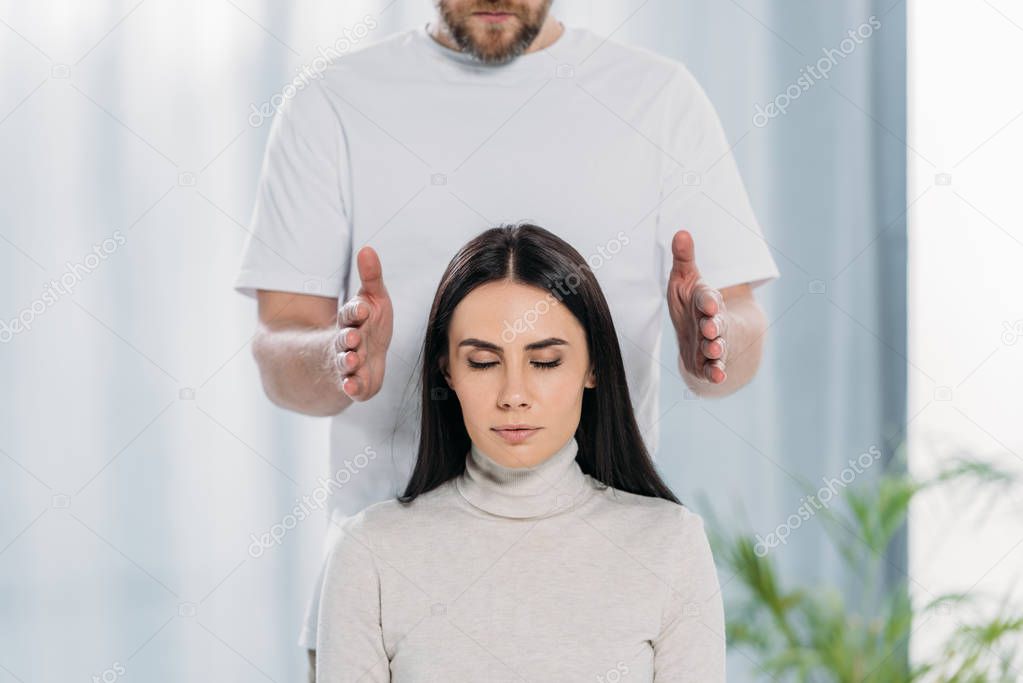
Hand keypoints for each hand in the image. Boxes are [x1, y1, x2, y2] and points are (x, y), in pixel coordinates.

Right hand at [334, 246, 392, 399]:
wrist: (361, 355)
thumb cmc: (369, 323)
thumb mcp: (373, 299)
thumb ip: (371, 277)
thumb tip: (367, 248)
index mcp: (353, 320)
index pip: (351, 313)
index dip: (355, 311)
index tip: (362, 307)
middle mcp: (348, 342)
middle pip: (345, 339)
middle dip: (348, 338)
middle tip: (353, 336)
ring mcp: (350, 363)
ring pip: (345, 362)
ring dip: (348, 361)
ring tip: (353, 359)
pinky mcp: (355, 382)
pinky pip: (351, 386)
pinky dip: (351, 387)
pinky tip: (352, 387)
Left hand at [666, 230, 727, 383]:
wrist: (710, 332)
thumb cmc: (693, 303)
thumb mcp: (686, 280)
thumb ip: (684, 259)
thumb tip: (681, 232)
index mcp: (705, 300)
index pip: (707, 298)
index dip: (707, 301)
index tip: (709, 303)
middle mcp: (712, 322)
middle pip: (715, 323)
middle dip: (713, 325)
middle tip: (710, 328)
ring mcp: (713, 343)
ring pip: (716, 346)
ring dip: (715, 349)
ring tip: (713, 351)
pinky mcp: (709, 362)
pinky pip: (713, 367)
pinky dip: (716, 372)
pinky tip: (717, 377)